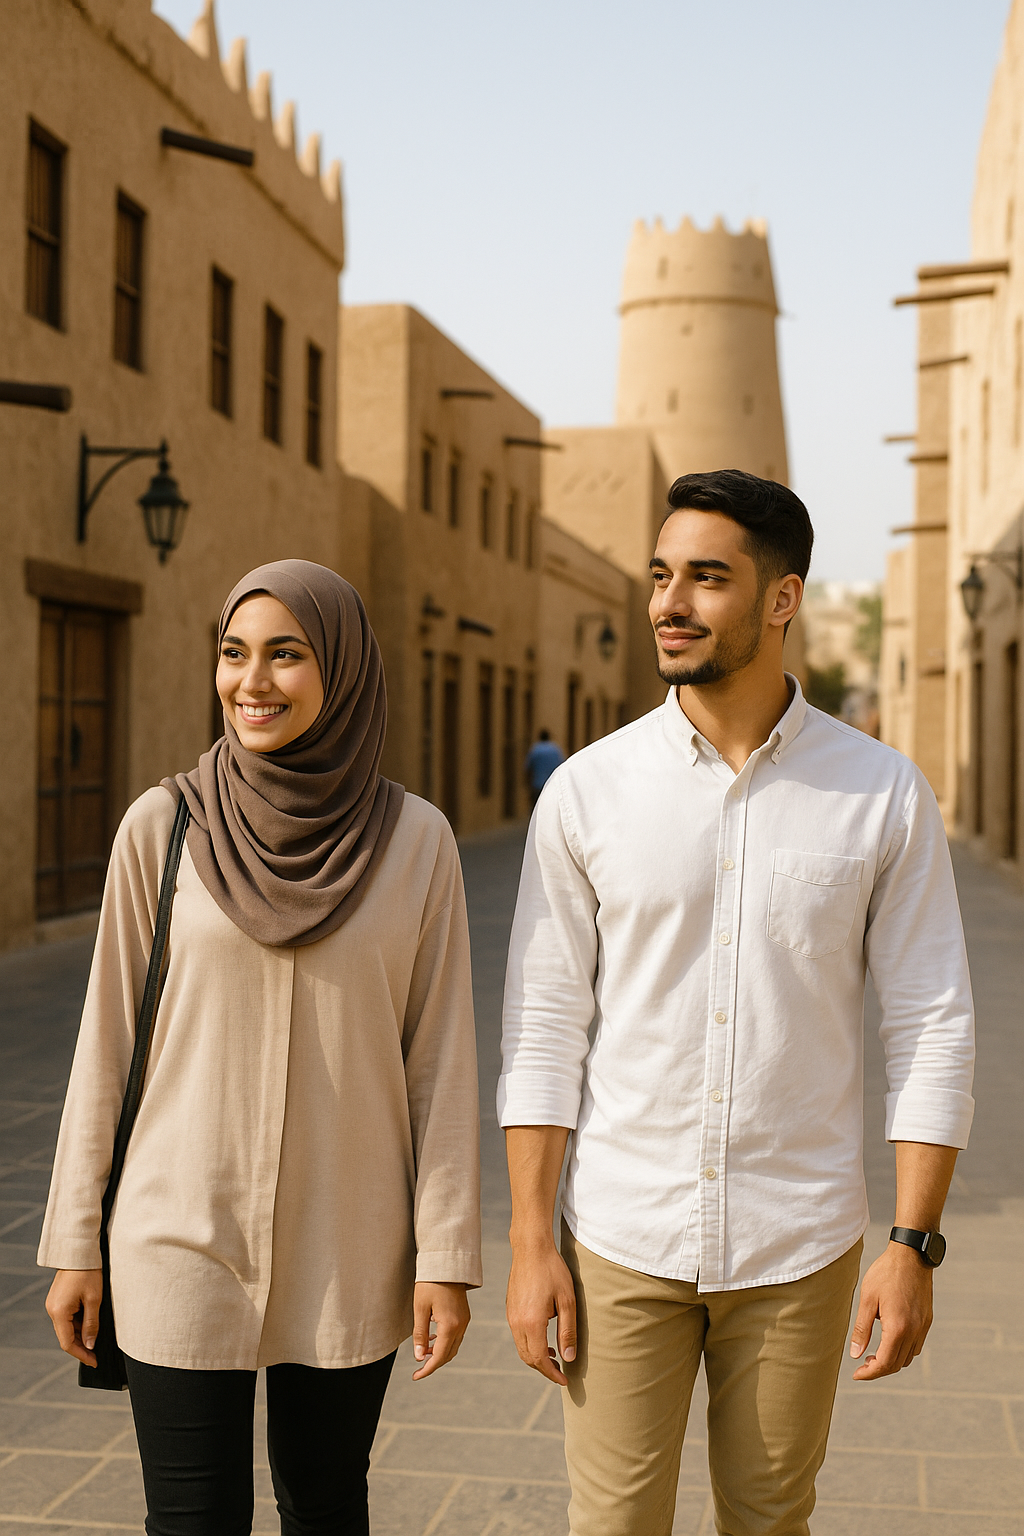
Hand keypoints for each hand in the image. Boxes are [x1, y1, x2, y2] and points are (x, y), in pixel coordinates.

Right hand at [45, 1269, 102, 1367]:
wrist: (79, 1251)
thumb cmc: (89, 1272)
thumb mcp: (94, 1300)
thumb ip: (91, 1324)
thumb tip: (90, 1345)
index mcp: (59, 1312)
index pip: (67, 1343)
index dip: (81, 1354)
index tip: (94, 1362)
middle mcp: (52, 1310)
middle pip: (66, 1337)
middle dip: (82, 1347)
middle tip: (97, 1355)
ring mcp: (54, 1305)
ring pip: (67, 1328)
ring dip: (80, 1336)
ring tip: (97, 1342)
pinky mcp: (58, 1299)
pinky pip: (67, 1318)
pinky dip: (78, 1325)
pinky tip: (90, 1327)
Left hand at [412, 1282, 469, 1379]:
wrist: (446, 1263)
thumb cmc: (430, 1283)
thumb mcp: (420, 1308)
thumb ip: (420, 1334)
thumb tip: (419, 1356)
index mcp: (450, 1325)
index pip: (440, 1356)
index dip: (427, 1369)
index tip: (416, 1376)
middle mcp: (461, 1325)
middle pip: (449, 1354)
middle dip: (433, 1363)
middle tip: (418, 1367)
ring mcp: (465, 1320)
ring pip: (453, 1346)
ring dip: (440, 1353)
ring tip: (424, 1351)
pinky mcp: (464, 1315)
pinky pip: (456, 1336)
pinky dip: (445, 1342)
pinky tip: (433, 1337)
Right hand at [506, 1240, 576, 1385]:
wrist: (531, 1248)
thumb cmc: (552, 1271)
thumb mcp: (567, 1301)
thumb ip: (567, 1331)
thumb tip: (568, 1358)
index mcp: (531, 1322)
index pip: (539, 1359)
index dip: (552, 1374)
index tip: (565, 1380)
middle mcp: (517, 1322)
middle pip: (528, 1358)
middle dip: (544, 1369)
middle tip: (561, 1372)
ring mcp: (511, 1316)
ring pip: (521, 1348)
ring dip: (536, 1357)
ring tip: (554, 1355)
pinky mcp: (510, 1309)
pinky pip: (518, 1336)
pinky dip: (530, 1345)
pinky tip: (543, 1338)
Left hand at [849, 1242, 933, 1379]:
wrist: (912, 1255)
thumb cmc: (886, 1273)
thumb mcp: (867, 1299)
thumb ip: (862, 1329)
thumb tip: (855, 1354)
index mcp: (898, 1328)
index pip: (884, 1363)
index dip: (869, 1373)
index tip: (856, 1374)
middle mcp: (914, 1331)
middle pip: (897, 1364)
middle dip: (878, 1369)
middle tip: (862, 1364)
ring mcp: (923, 1326)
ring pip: (908, 1357)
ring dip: (892, 1361)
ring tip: (874, 1353)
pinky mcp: (927, 1320)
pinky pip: (916, 1346)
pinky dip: (902, 1351)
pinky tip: (890, 1340)